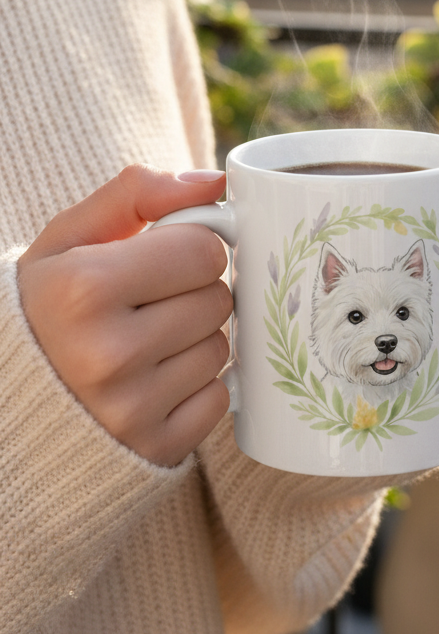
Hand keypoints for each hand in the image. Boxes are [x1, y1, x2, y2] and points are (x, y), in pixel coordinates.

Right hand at [17, 165, 230, 467]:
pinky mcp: (154, 450)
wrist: (6, 403)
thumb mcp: (66, 239)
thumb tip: (214, 183)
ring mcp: (131, 409)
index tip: (160, 259)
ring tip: (144, 344)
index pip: (203, 250)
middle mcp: (108, 353)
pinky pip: (218, 400)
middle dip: (191, 293)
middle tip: (148, 304)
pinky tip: (151, 383)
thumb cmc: (44, 308)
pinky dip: (194, 390)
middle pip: (218, 299)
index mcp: (84, 288)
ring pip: (221, 349)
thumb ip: (135, 194)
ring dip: (194, 341)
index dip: (188, 248)